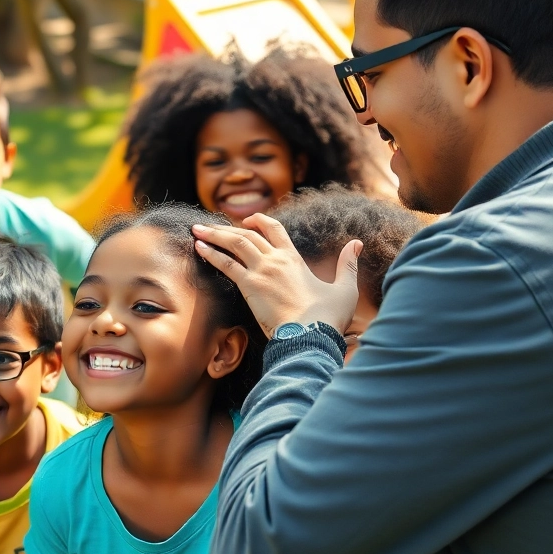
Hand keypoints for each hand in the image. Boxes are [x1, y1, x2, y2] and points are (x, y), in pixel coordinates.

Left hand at [192, 214, 361, 338]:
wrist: (311, 333)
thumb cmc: (328, 316)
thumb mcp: (344, 288)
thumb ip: (347, 264)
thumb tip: (356, 244)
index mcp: (294, 258)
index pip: (274, 229)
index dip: (259, 221)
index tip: (247, 220)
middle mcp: (276, 260)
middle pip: (246, 235)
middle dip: (225, 228)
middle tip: (207, 225)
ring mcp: (262, 271)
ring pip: (233, 244)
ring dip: (213, 236)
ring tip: (196, 230)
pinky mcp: (250, 286)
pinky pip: (226, 264)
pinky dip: (211, 254)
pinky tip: (199, 248)